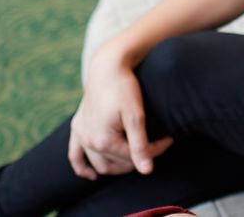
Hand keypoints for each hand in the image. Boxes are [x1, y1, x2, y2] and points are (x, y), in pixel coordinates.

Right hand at [67, 47, 173, 179]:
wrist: (107, 67)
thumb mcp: (136, 116)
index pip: (133, 157)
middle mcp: (89, 142)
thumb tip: (146, 171)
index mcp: (103, 141)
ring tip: (133, 160)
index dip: (154, 151)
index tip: (168, 140)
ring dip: (116, 166)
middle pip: (116, 164)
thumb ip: (140, 145)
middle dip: (137, 159)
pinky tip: (91, 175)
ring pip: (98, 164)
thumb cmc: (123, 89)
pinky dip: (81, 167)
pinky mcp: (77, 127)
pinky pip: (75, 155)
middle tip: (153, 147)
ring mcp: (81, 135)